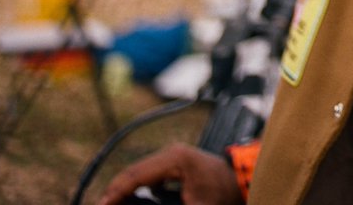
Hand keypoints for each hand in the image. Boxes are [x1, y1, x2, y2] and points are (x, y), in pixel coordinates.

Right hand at [96, 143, 241, 204]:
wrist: (243, 180)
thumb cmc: (223, 195)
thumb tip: (142, 203)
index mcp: (175, 160)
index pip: (136, 176)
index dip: (115, 193)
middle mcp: (172, 153)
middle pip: (133, 172)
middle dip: (115, 191)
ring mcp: (173, 156)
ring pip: (139, 172)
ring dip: (124, 188)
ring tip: (109, 203)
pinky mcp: (175, 163)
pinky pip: (148, 174)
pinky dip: (135, 186)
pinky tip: (126, 199)